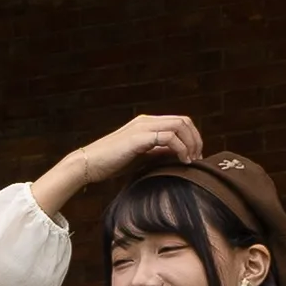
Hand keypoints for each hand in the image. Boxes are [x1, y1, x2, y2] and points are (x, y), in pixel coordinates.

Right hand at [39, 113, 203, 213]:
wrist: (88, 164)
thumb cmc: (111, 163)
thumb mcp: (141, 156)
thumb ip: (158, 151)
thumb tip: (178, 154)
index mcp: (146, 123)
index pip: (179, 122)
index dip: (192, 138)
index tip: (194, 157)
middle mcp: (146, 121)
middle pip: (183, 120)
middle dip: (196, 139)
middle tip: (197, 158)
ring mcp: (142, 127)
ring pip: (179, 125)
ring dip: (191, 143)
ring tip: (190, 160)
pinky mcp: (138, 137)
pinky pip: (169, 137)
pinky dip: (181, 149)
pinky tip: (181, 161)